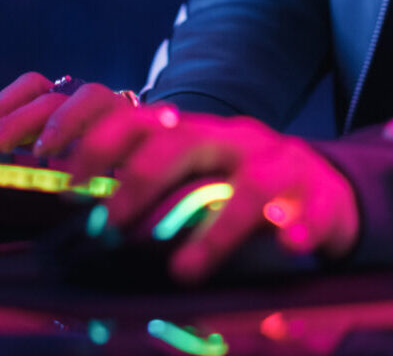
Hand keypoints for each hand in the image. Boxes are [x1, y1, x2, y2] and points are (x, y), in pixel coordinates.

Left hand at [0, 73, 137, 155]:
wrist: (134, 147)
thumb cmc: (66, 141)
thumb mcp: (18, 130)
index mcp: (56, 94)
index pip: (29, 85)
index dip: (4, 106)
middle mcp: (84, 95)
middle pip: (49, 98)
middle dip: (18, 122)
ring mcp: (115, 108)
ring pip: (91, 98)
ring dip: (64, 122)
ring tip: (43, 151)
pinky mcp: (141, 127)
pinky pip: (128, 124)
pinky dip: (109, 142)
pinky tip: (90, 168)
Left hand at [65, 105, 359, 284]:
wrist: (326, 191)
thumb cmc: (243, 194)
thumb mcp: (197, 183)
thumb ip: (152, 197)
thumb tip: (88, 230)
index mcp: (197, 134)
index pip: (140, 121)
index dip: (100, 143)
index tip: (66, 182)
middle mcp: (234, 141)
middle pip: (184, 142)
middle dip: (142, 179)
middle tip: (109, 226)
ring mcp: (280, 166)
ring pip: (249, 184)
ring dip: (215, 230)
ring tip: (185, 270)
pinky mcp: (322, 198)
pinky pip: (312, 212)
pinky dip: (298, 227)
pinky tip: (289, 246)